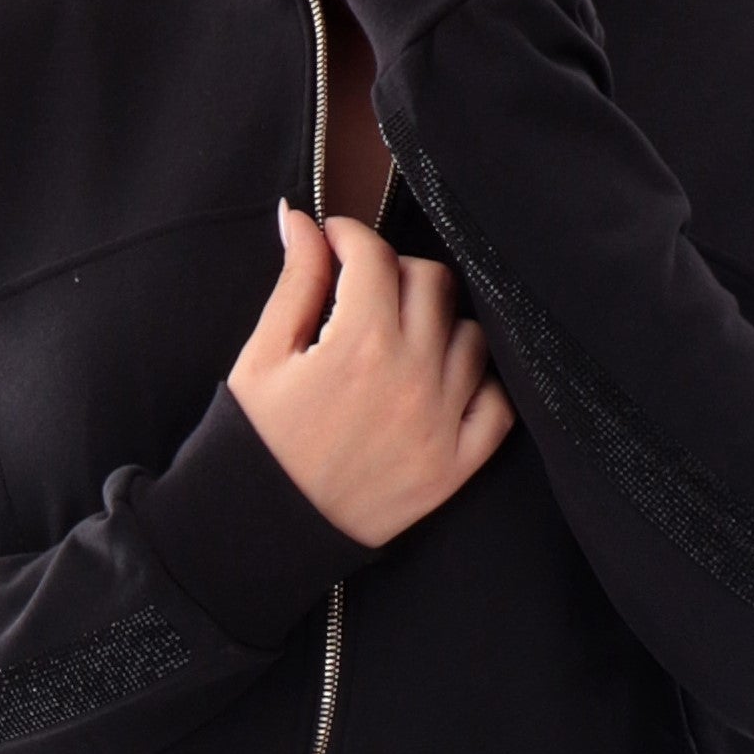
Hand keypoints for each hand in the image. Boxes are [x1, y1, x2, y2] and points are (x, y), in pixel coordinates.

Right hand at [226, 201, 516, 548]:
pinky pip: (499, 403)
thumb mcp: (261, 356)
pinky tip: (443, 378)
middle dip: (395, 272)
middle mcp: (411, 377)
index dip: (350, 236)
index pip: (375, 255)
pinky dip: (479, 381)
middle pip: (432, 282)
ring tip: (399, 336)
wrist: (263, 533)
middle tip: (363, 289)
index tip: (335, 243)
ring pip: (471, 335)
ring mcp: (442, 423)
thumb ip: (293, 281)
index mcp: (357, 344)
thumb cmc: (254, 443)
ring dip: (438, 321)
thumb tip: (302, 219)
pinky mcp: (457, 466)